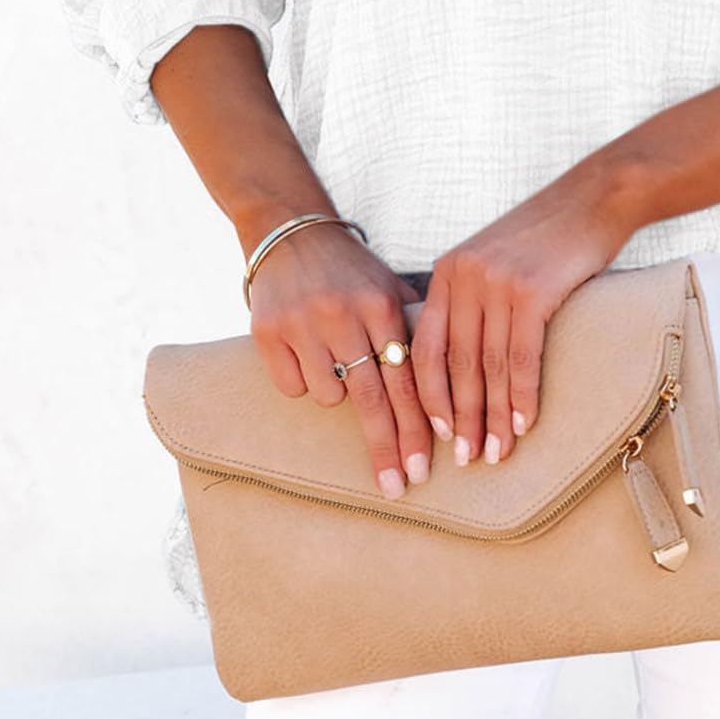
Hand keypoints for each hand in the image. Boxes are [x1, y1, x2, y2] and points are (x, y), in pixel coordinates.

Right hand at [246, 221, 434, 501]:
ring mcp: (302, 325)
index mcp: (380, 305)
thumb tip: (452, 384)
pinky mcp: (267, 333)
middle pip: (371, 400)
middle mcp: (343, 315)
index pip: (406, 380)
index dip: (416, 429)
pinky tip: (304, 353)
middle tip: (399, 487)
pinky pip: (291, 386)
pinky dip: (301, 380)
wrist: (290, 231)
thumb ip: (414, 329)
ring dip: (336, 392)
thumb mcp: (388, 286)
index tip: (424, 469)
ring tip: (335, 357)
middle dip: (387, 448)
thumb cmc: (350, 268)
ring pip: (328, 396)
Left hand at [409, 159, 635, 467]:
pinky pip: (521, 356)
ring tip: (497, 452)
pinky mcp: (531, 290)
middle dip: (460, 417)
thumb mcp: (496, 258)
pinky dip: (522, 395)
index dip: (430, 395)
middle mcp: (464, 275)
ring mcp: (497, 282)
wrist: (596, 197)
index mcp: (449, 270)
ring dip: (492, 416)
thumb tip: (465, 360)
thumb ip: (474, 298)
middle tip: (466, 459)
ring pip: (488, 366)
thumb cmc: (550, 236)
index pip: (424, 346)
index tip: (438, 433)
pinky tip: (525, 422)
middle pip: (454, 362)